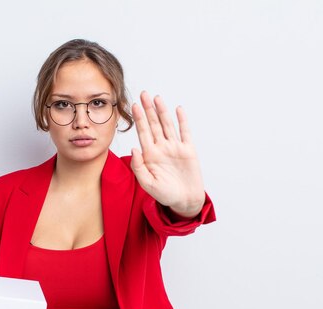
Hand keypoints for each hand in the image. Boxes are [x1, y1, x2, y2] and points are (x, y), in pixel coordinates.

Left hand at [131, 91, 204, 217]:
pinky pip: (185, 132)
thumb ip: (138, 166)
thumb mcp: (147, 183)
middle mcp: (161, 148)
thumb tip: (134, 148)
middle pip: (154, 124)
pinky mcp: (188, 150)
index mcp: (150, 155)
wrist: (184, 201)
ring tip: (156, 98)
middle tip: (143, 94)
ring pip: (167, 125)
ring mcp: (175, 148)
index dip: (139, 119)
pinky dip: (182, 121)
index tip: (134, 106)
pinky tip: (178, 109)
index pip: (143, 133)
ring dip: (162, 111)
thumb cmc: (165, 194)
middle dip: (148, 109)